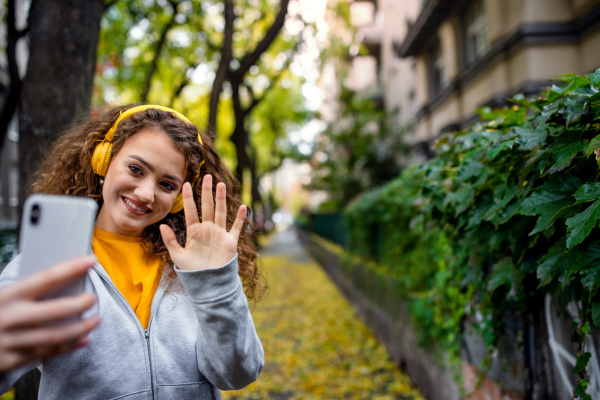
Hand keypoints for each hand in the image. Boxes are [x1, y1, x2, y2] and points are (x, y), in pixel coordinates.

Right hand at [0, 256, 99, 371]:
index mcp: (7, 295)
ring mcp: (10, 341)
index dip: (71, 268)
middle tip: (94, 298)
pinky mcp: (11, 360)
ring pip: (55, 337)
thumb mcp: (3, 296)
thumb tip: (65, 279)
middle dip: (80, 304)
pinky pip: (46, 354)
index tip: (91, 260)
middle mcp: (10, 318)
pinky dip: (69, 347)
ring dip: (80, 328)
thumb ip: (28, 290)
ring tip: (96, 320)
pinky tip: (83, 340)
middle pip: (55, 311)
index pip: (47, 277)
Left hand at [160, 175, 245, 269]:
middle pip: (207, 206)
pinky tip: (242, 207)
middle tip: (206, 176)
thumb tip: (162, 226)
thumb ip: (170, 241)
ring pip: (220, 212)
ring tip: (221, 185)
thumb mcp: (178, 256)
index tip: (186, 184)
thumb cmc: (192, 271)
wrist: (208, 283)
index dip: (188, 198)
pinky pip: (236, 227)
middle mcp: (207, 229)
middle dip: (206, 191)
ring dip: (221, 199)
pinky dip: (239, 218)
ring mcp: (219, 234)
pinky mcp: (230, 241)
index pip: (191, 210)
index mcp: (194, 231)